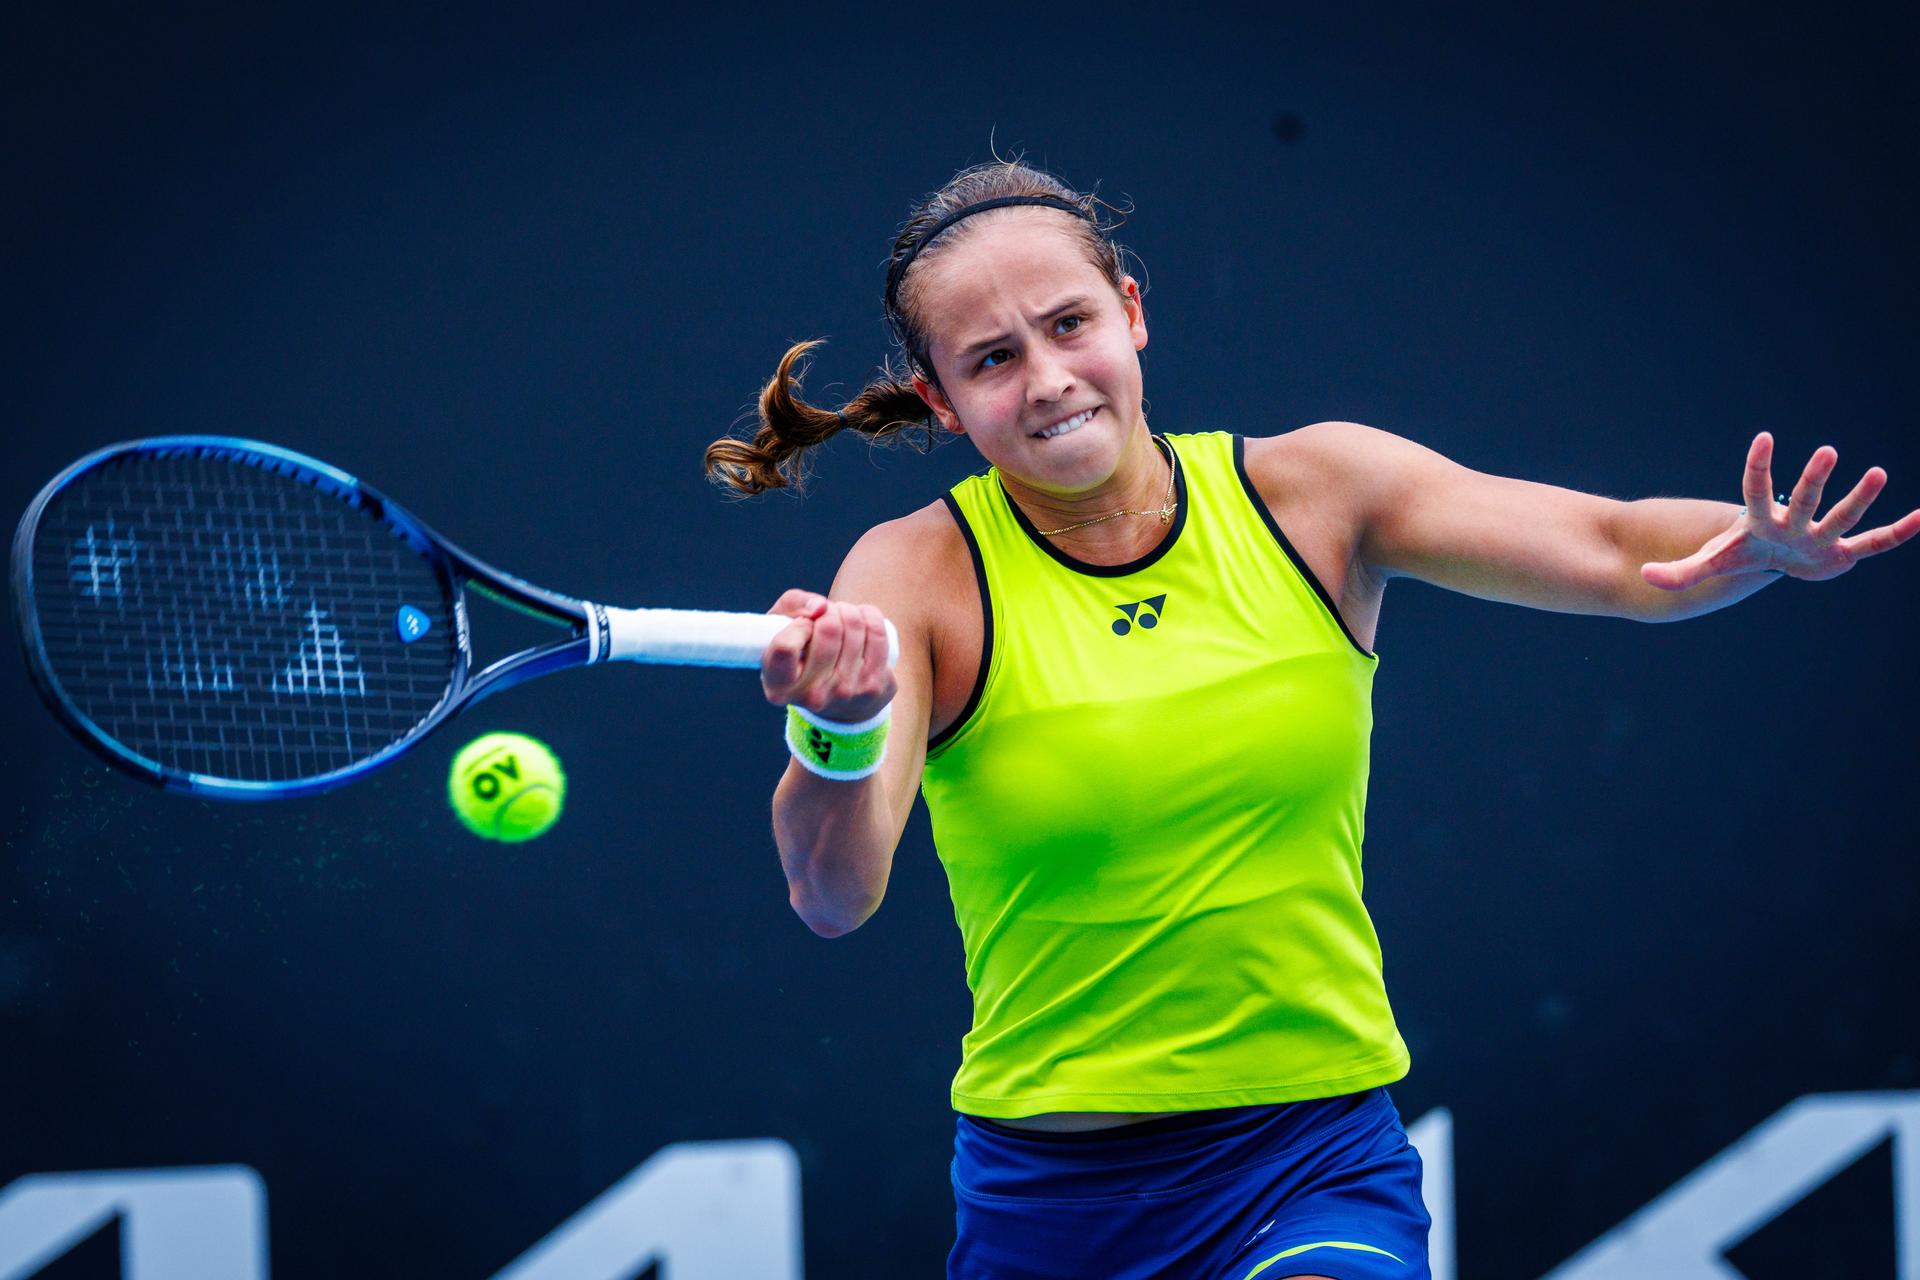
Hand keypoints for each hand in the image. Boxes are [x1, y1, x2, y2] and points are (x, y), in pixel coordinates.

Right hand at [761, 589, 896, 722]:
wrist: (839, 703)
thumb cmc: (804, 654)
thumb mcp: (782, 629)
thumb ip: (792, 605)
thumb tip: (821, 607)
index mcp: (780, 688)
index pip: (785, 647)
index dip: (798, 625)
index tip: (803, 625)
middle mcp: (812, 696)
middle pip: (828, 628)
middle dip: (829, 610)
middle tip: (827, 615)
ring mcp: (846, 693)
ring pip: (854, 625)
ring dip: (849, 610)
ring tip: (843, 617)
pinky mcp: (875, 687)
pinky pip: (877, 632)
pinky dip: (870, 615)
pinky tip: (863, 621)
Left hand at [1642, 432, 1919, 588]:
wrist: (1775, 558)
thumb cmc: (1744, 551)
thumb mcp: (1711, 563)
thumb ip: (1679, 571)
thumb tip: (1645, 577)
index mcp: (1762, 521)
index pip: (1756, 488)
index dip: (1758, 466)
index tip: (1763, 438)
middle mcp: (1796, 521)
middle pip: (1805, 498)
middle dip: (1815, 478)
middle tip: (1826, 451)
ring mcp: (1820, 535)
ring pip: (1842, 515)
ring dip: (1860, 497)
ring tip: (1878, 471)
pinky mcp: (1841, 553)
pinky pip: (1875, 544)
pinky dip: (1900, 532)